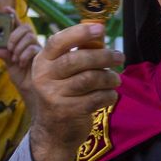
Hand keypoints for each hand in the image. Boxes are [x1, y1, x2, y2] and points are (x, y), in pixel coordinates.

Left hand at [0, 7, 42, 103]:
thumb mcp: (8, 64)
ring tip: (15, 59)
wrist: (32, 91)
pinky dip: (24, 55)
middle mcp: (30, 42)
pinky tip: (21, 63)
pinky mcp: (44, 55)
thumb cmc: (21, 76)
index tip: (5, 8)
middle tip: (9, 47)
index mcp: (20, 41)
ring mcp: (38, 48)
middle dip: (15, 35)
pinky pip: (33, 48)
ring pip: (29, 36)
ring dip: (19, 46)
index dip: (12, 15)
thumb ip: (3, 54)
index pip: (17, 25)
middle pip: (25, 27)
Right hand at [27, 22, 122, 160]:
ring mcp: (53, 96)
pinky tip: (110, 95)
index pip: (58, 41)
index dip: (79, 33)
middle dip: (103, 56)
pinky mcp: (66, 112)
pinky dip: (108, 95)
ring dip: (109, 78)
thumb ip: (77, 53)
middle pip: (77, 60)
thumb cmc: (63, 93)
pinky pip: (95, 98)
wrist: (52, 132)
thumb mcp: (61, 73)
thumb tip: (100, 32)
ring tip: (116, 80)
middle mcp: (43, 77)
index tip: (101, 29)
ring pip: (89, 79)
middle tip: (119, 56)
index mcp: (42, 61)